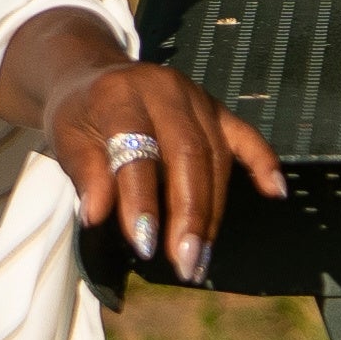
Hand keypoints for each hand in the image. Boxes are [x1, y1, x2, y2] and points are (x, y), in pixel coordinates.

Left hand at [0, 7, 286, 283]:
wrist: (93, 77)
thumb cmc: (79, 117)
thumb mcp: (65, 140)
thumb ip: (84, 174)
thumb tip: (97, 216)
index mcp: (120, 95)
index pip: (137, 152)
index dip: (142, 201)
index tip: (144, 246)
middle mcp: (165, 89)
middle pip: (188, 155)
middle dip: (189, 215)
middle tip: (186, 262)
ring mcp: (196, 97)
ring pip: (216, 156)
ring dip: (213, 211)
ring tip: (201, 256)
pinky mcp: (217, 108)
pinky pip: (245, 136)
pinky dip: (263, 163)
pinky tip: (274, 192)